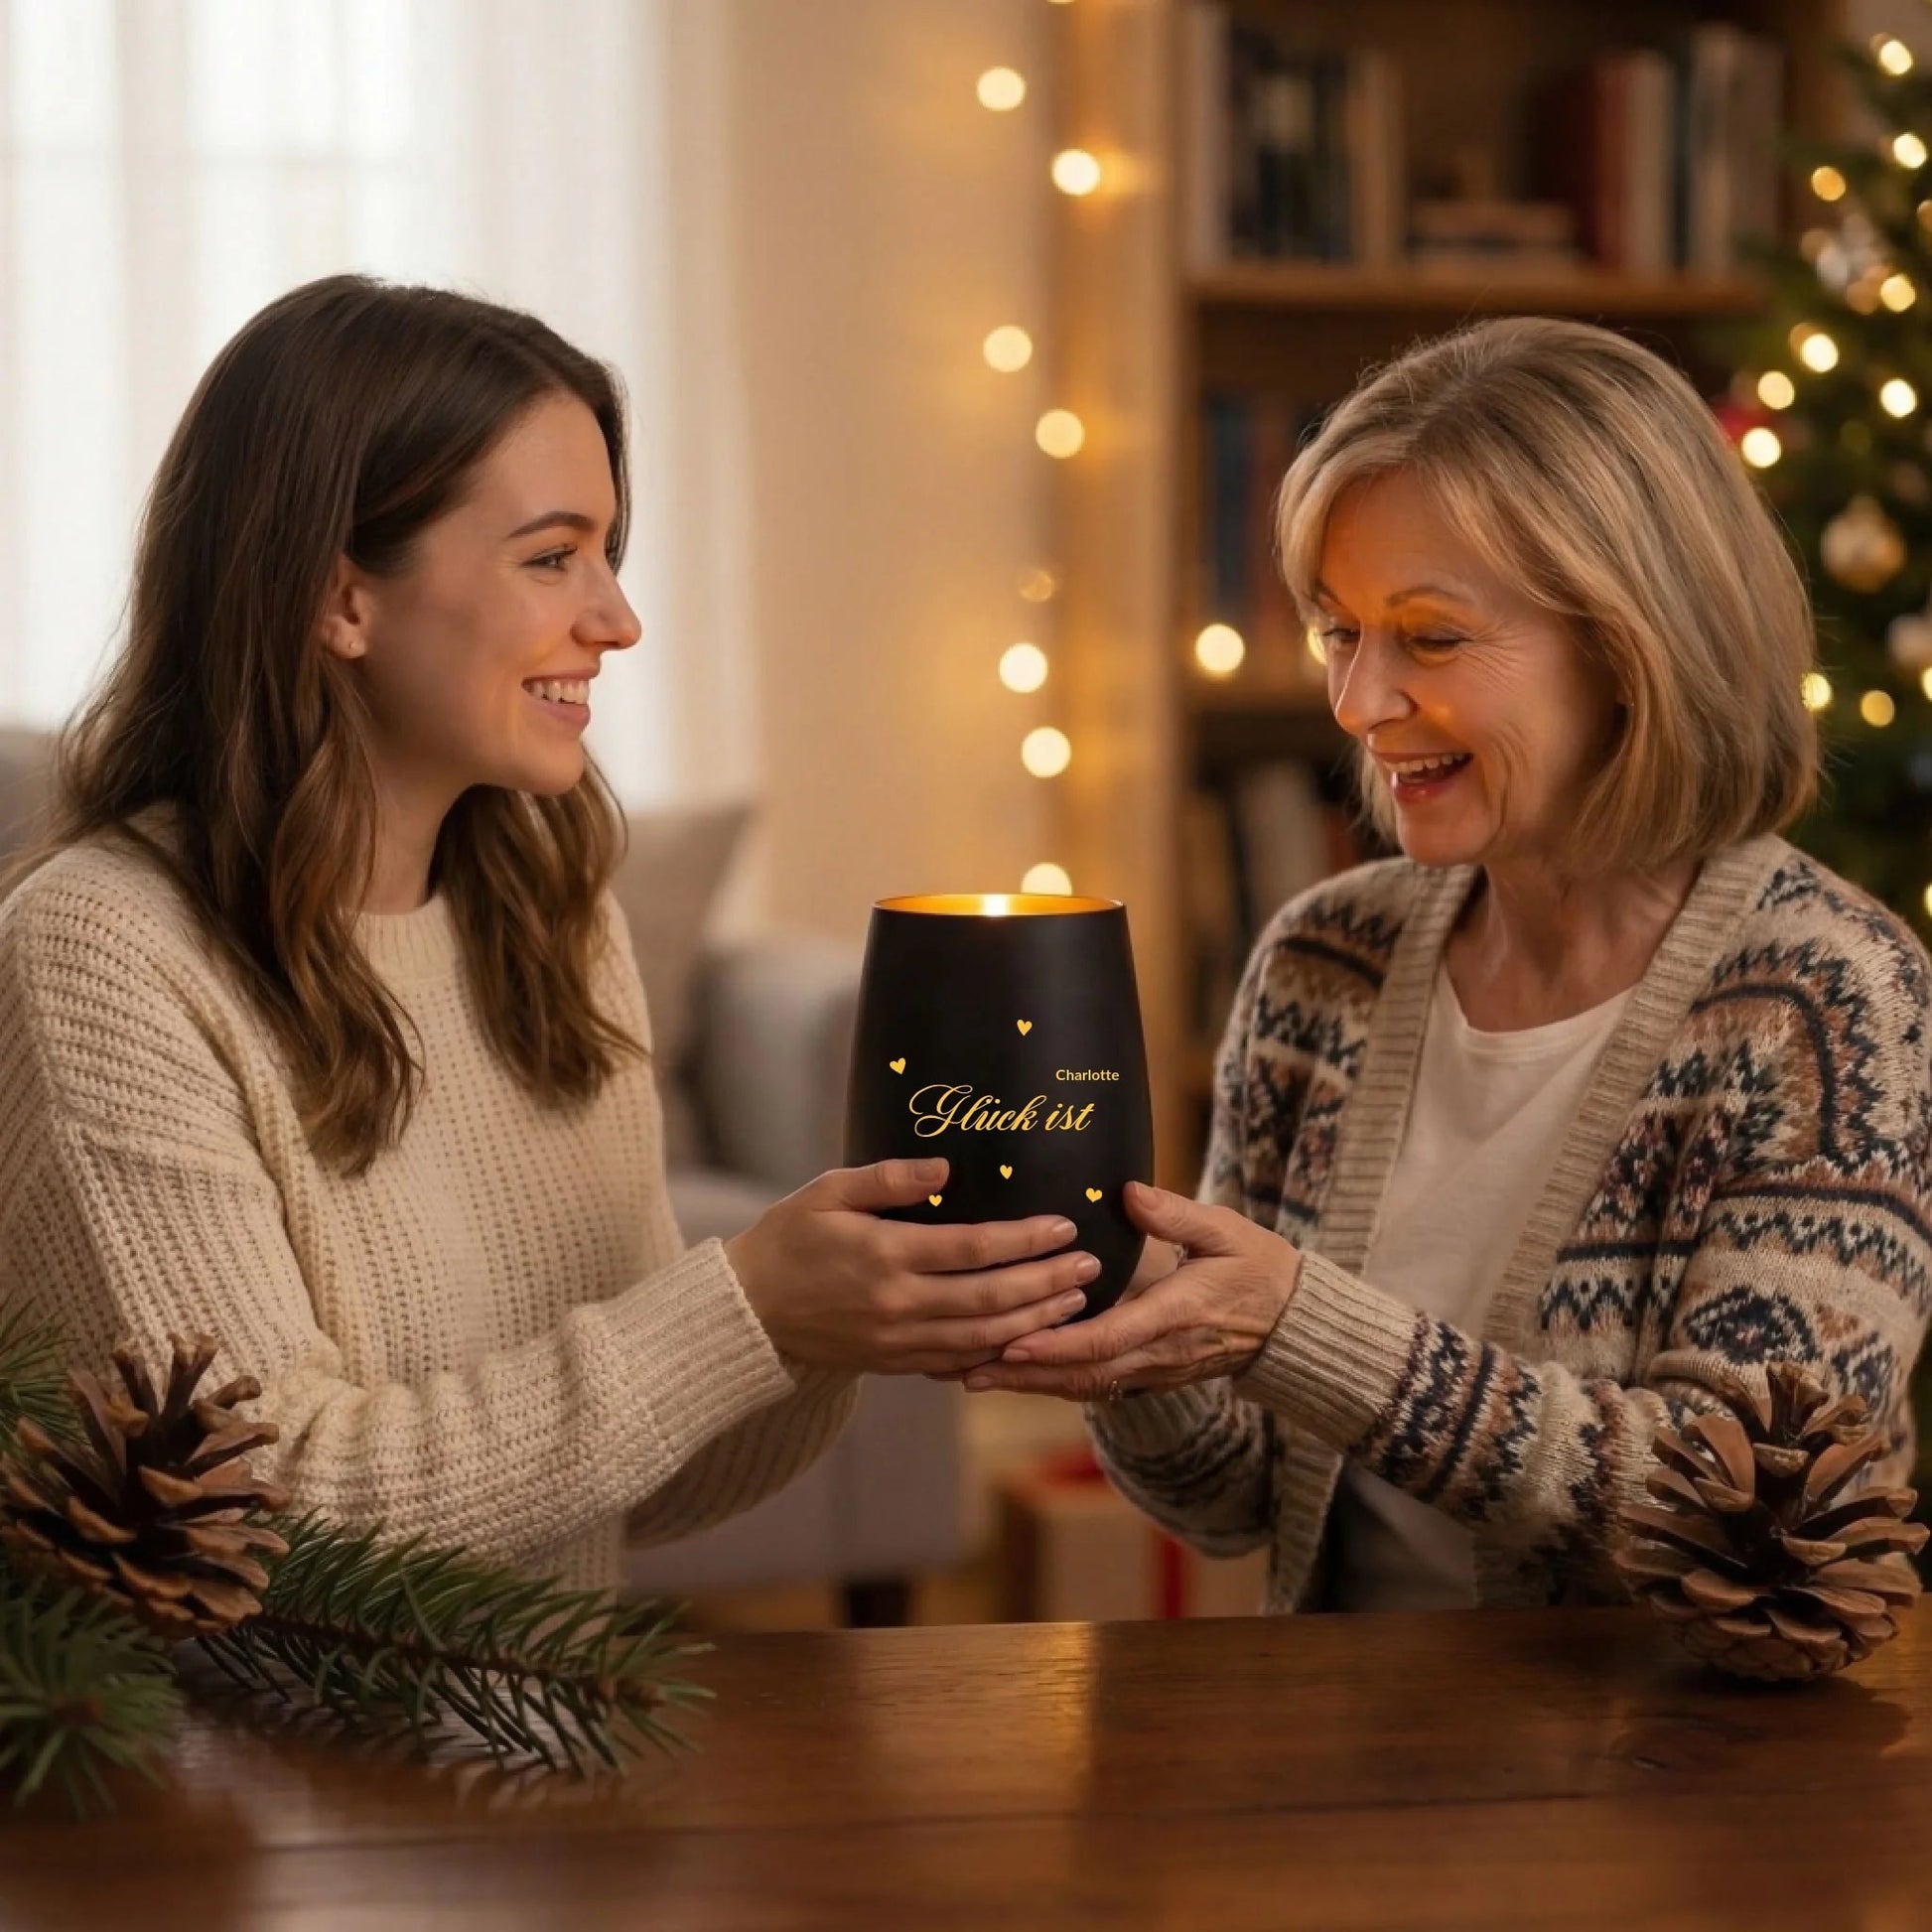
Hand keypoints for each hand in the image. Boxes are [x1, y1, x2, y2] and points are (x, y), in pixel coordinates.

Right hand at [724, 1157, 1098, 1374]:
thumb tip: (946, 1168)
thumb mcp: (827, 1192)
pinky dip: (999, 1353)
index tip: (1063, 1225)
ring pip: (983, 1338)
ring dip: (1035, 1320)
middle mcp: (898, 1304)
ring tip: (1075, 1301)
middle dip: (1046, 1282)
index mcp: (885, 1256)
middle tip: (1089, 1266)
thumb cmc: (788, 1239)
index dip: (1024, 1239)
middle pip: (990, 1299)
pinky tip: (1029, 1338)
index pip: (972, 1249)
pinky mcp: (895, 1363)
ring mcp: (898, 1341)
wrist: (747, 1312)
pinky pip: (958, 1363)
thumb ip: (888, 1179)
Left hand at [959, 1181, 1299, 1400]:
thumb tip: (1129, 1192)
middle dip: (1024, 1373)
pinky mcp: (1149, 1375)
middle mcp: (1161, 1352)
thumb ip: (1175, 1213)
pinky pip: (1095, 1384)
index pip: (1111, 1337)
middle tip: (966, 1367)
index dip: (1059, 1345)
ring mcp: (1155, 1370)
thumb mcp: (1224, 1230)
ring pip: (1084, 1384)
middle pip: (1083, 1372)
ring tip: (971, 1374)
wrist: (1291, 1324)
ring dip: (1029, 1383)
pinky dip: (1052, 1382)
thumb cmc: (1257, 1267)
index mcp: (1178, 1314)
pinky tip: (1012, 1374)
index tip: (1014, 1343)